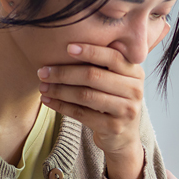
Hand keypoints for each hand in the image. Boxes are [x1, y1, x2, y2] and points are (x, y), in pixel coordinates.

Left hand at [39, 44, 144, 178]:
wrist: (123, 137)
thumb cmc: (113, 101)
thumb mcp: (116, 80)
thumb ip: (104, 63)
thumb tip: (72, 42)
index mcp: (135, 72)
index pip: (112, 57)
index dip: (90, 51)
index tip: (67, 48)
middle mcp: (135, 90)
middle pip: (94, 76)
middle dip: (65, 72)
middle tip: (43, 72)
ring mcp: (126, 110)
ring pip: (86, 95)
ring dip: (60, 90)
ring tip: (42, 87)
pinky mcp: (114, 127)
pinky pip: (82, 114)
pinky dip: (62, 106)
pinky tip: (48, 101)